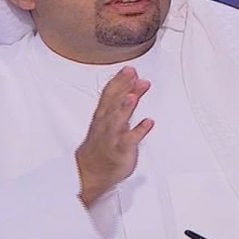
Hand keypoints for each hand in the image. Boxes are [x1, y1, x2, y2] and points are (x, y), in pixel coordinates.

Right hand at [75, 66, 153, 206]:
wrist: (89, 170)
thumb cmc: (102, 142)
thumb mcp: (112, 117)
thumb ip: (126, 98)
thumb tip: (138, 81)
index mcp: (103, 113)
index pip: (109, 93)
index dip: (119, 80)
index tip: (129, 68)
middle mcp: (107, 123)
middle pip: (113, 102)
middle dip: (122, 87)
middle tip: (131, 74)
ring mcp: (112, 136)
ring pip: (117, 120)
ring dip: (125, 107)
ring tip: (133, 96)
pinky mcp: (120, 149)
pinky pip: (129, 140)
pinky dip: (139, 130)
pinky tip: (149, 122)